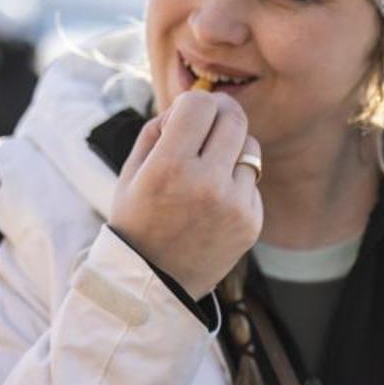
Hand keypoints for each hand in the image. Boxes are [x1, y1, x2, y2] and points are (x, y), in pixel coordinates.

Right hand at [107, 90, 261, 298]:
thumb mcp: (131, 173)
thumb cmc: (137, 220)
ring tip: (209, 167)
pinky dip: (236, 182)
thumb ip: (159, 130)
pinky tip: (213, 202)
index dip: (195, 101)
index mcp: (169, 168)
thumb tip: (194, 104)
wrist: (153, 282)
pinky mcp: (251, 222)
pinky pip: (252, 181)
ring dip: (232, 147)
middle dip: (221, 113)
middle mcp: (206, 183)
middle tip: (209, 122)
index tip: (188, 112)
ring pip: (250, 147)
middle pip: (234, 118)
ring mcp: (234, 205)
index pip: (200, 104)